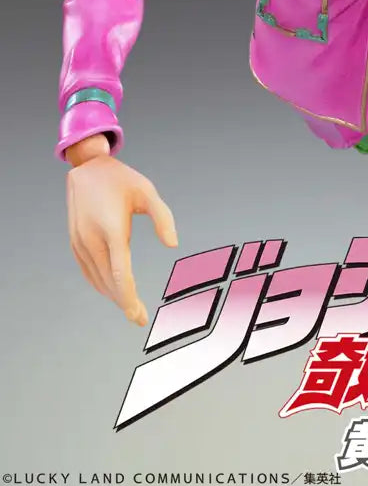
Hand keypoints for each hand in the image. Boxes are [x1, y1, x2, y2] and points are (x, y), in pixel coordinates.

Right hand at [66, 154, 177, 325]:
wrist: (87, 168)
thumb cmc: (122, 180)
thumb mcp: (147, 191)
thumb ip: (163, 217)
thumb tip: (173, 245)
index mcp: (112, 229)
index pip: (121, 274)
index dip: (130, 298)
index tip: (139, 315)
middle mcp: (92, 239)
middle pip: (109, 282)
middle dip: (124, 302)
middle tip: (140, 317)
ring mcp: (80, 241)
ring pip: (96, 278)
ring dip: (112, 295)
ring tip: (129, 307)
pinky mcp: (74, 241)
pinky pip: (86, 270)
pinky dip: (99, 284)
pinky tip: (111, 290)